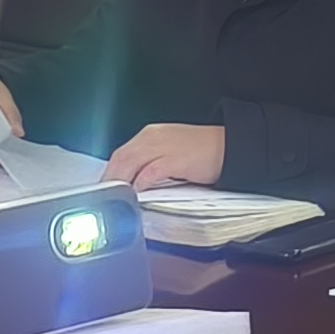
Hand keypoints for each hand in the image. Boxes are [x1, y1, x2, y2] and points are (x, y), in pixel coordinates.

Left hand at [104, 122, 228, 191]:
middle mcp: (153, 137)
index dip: (109, 172)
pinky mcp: (175, 159)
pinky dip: (140, 183)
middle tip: (103, 198)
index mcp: (150, 135)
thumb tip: (133, 181)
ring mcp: (163, 147)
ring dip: (120, 182)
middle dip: (109, 179)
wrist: (231, 146)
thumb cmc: (202, 152)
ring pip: (130, 163)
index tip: (103, 188)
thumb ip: (150, 163)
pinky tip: (136, 194)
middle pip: (121, 158)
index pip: (121, 154)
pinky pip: (150, 172)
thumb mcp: (170, 151)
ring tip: (114, 198)